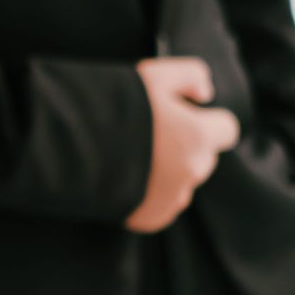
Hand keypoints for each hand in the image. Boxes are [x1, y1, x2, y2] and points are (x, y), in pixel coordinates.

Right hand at [125, 55, 240, 233]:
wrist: (67, 148)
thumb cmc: (112, 105)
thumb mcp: (153, 75)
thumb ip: (191, 76)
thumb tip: (207, 94)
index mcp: (198, 137)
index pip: (227, 129)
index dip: (207, 119)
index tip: (184, 115)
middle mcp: (192, 172)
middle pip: (204, 156)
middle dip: (186, 145)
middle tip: (150, 133)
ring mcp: (172, 200)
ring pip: (184, 182)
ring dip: (168, 171)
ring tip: (132, 155)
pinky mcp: (151, 219)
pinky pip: (163, 204)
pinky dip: (149, 193)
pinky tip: (125, 176)